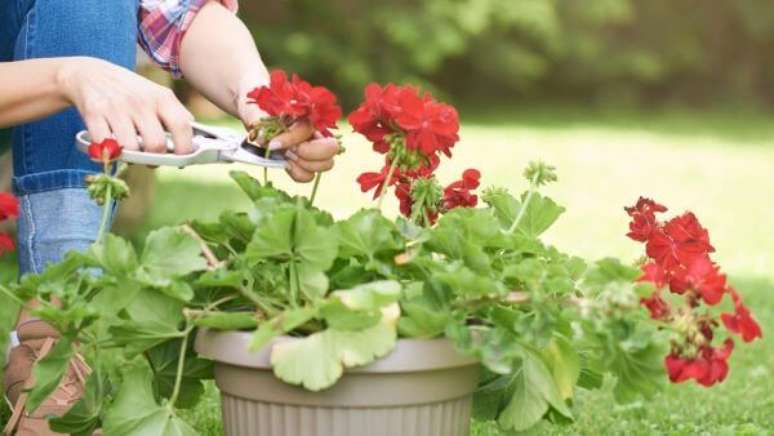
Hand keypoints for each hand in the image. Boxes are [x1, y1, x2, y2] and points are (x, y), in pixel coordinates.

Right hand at [57, 57, 193, 153]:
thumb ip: (177, 115)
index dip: (185, 149)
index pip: (182, 127)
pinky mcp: (93, 113)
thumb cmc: (130, 91)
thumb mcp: (157, 95)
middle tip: (151, 158)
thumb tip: (197, 140)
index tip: (182, 159)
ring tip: (130, 150)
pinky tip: (110, 145)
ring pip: (132, 148)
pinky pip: (106, 146)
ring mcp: (117, 107)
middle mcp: (141, 101)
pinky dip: (109, 152)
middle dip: (155, 158)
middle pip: (156, 144)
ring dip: (131, 156)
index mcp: (162, 97)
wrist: (90, 73)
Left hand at [237, 87, 338, 182]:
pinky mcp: (305, 162)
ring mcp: (314, 148)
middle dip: (308, 154)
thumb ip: (259, 122)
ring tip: (287, 157)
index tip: (273, 144)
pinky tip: (286, 164)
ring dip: (304, 165)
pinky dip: (298, 173)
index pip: (309, 130)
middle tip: (289, 152)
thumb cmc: (260, 107)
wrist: (257, 113)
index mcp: (308, 114)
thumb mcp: (257, 111)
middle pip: (331, 149)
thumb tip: (262, 140)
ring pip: (326, 164)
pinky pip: (310, 175)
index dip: (291, 140)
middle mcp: (316, 131)